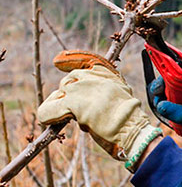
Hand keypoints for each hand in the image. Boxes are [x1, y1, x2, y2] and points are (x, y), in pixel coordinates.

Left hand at [38, 50, 161, 171]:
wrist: (130, 126)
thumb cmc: (129, 116)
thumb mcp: (122, 92)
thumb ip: (108, 86)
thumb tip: (97, 95)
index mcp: (105, 72)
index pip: (82, 59)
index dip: (68, 60)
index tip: (57, 62)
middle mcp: (90, 76)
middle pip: (68, 80)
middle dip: (68, 93)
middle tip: (72, 107)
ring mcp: (79, 89)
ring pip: (59, 94)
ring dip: (61, 105)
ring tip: (68, 116)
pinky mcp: (72, 104)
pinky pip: (49, 109)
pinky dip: (47, 115)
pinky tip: (47, 120)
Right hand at [149, 56, 181, 163]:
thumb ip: (180, 113)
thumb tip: (160, 104)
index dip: (178, 60)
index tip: (162, 60)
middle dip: (166, 83)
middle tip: (156, 93)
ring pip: (179, 89)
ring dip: (167, 95)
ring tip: (160, 105)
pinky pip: (180, 101)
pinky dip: (171, 104)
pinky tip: (167, 113)